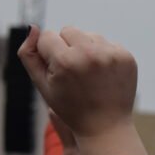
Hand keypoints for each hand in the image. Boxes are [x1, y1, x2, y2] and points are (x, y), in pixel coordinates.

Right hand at [19, 27, 145, 154]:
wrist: (106, 126)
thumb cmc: (70, 108)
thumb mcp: (42, 85)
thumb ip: (29, 55)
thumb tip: (32, 27)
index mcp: (65, 61)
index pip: (47, 36)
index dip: (48, 55)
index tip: (57, 72)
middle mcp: (88, 53)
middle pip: (68, 30)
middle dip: (66, 47)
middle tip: (73, 73)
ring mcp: (110, 54)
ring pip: (88, 35)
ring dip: (85, 49)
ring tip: (88, 74)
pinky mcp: (125, 57)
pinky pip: (107, 43)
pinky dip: (103, 55)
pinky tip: (102, 75)